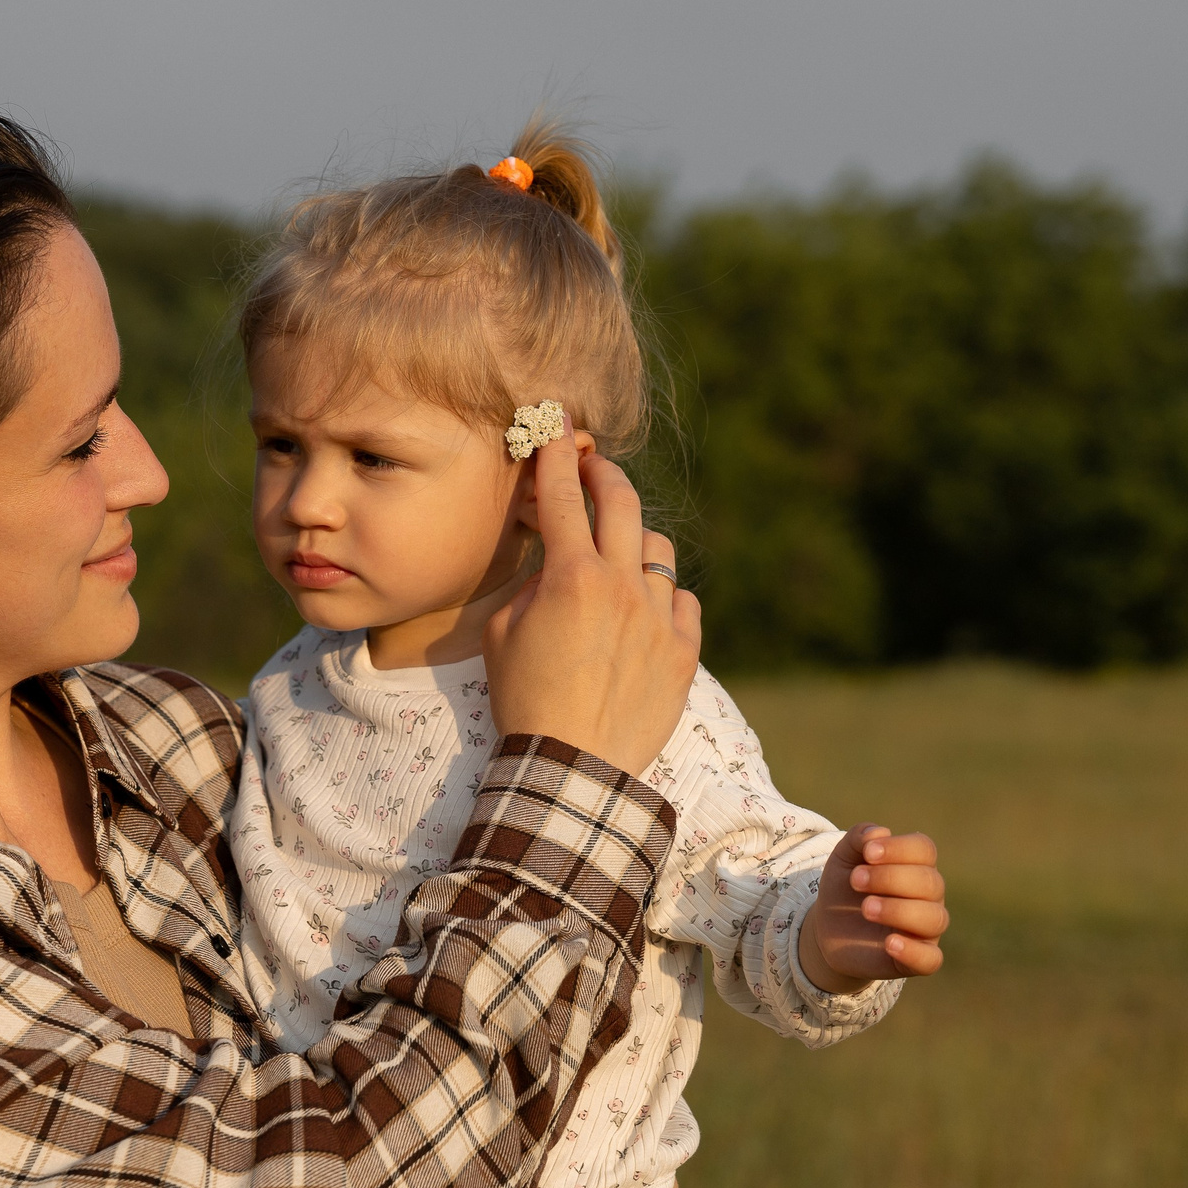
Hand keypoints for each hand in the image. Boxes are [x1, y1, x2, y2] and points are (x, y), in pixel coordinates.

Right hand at [486, 441, 701, 778]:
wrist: (572, 765)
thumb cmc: (523, 700)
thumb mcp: (503, 634)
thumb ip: (532, 586)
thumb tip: (556, 565)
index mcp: (570, 577)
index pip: (559, 496)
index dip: (555, 453)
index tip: (555, 422)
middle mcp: (621, 586)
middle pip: (622, 502)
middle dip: (603, 475)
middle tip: (592, 469)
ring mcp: (658, 617)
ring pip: (657, 549)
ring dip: (634, 542)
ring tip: (617, 559)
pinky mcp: (684, 650)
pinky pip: (682, 602)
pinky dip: (662, 599)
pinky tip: (643, 615)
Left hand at [797, 824, 947, 993]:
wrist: (829, 928)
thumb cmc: (845, 887)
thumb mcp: (843, 858)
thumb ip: (858, 839)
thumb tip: (879, 833)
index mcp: (916, 866)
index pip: (924, 850)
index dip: (899, 848)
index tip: (868, 853)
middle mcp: (929, 896)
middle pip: (929, 882)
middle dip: (890, 878)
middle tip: (856, 881)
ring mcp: (926, 929)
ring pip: (934, 918)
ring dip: (898, 910)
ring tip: (866, 908)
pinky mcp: (917, 959)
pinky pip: (931, 959)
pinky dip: (914, 951)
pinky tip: (889, 942)